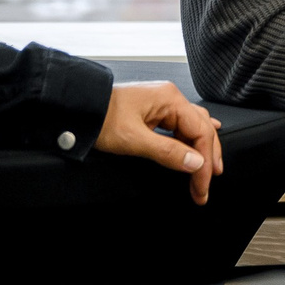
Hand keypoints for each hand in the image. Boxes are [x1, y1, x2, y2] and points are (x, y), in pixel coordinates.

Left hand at [97, 81, 223, 204]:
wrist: (76, 108)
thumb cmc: (100, 117)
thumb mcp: (134, 140)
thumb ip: (167, 152)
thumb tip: (195, 163)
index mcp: (170, 99)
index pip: (201, 133)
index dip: (205, 163)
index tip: (202, 186)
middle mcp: (170, 98)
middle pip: (202, 129)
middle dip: (207, 160)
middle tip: (205, 186)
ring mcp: (162, 102)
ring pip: (194, 127)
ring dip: (201, 150)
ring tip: (207, 170)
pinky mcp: (154, 110)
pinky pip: (182, 125)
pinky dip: (192, 138)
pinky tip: (199, 142)